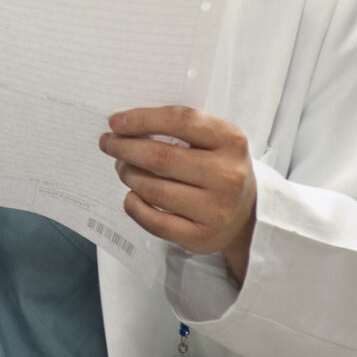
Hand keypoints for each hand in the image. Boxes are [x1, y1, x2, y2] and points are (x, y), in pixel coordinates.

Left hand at [100, 106, 257, 282]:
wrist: (247, 213)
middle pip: (161, 158)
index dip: (142, 119)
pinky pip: (155, 221)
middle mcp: (227, 175)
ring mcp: (216, 210)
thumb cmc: (218, 167)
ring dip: (129, 175)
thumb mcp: (213, 140)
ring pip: (154, 190)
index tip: (115, 121)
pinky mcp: (202, 237)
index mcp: (231, 141)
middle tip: (109, 144)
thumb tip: (124, 126)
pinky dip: (134, 206)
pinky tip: (132, 195)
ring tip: (123, 168)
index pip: (180, 121)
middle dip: (125, 148)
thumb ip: (178, 128)